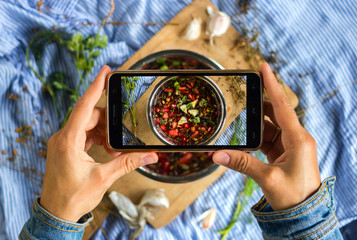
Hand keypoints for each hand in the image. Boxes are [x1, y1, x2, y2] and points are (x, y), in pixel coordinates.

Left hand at [40, 66, 157, 221]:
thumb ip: (128, 163)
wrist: (57, 213)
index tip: (106, 70)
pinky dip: (96, 138)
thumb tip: (151, 156)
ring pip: (87, 125)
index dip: (96, 86)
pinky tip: (106, 149)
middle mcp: (62, 138)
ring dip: (103, 132)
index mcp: (68, 141)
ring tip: (114, 148)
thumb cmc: (74, 197)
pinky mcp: (65, 148)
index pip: (84, 106)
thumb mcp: (104, 178)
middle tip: (121, 135)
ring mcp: (62, 142)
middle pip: (90, 116)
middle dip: (108, 123)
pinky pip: (83, 134)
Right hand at [213, 63, 320, 210]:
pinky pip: (269, 138)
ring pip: (271, 126)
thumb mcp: (267, 179)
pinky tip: (245, 137)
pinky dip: (257, 137)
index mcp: (298, 140)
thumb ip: (242, 164)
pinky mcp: (284, 154)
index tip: (264, 67)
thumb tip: (217, 155)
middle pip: (276, 113)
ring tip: (240, 117)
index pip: (283, 106)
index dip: (272, 85)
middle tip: (244, 93)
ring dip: (256, 123)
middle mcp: (296, 139)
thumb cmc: (293, 197)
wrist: (304, 215)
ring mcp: (290, 146)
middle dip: (260, 104)